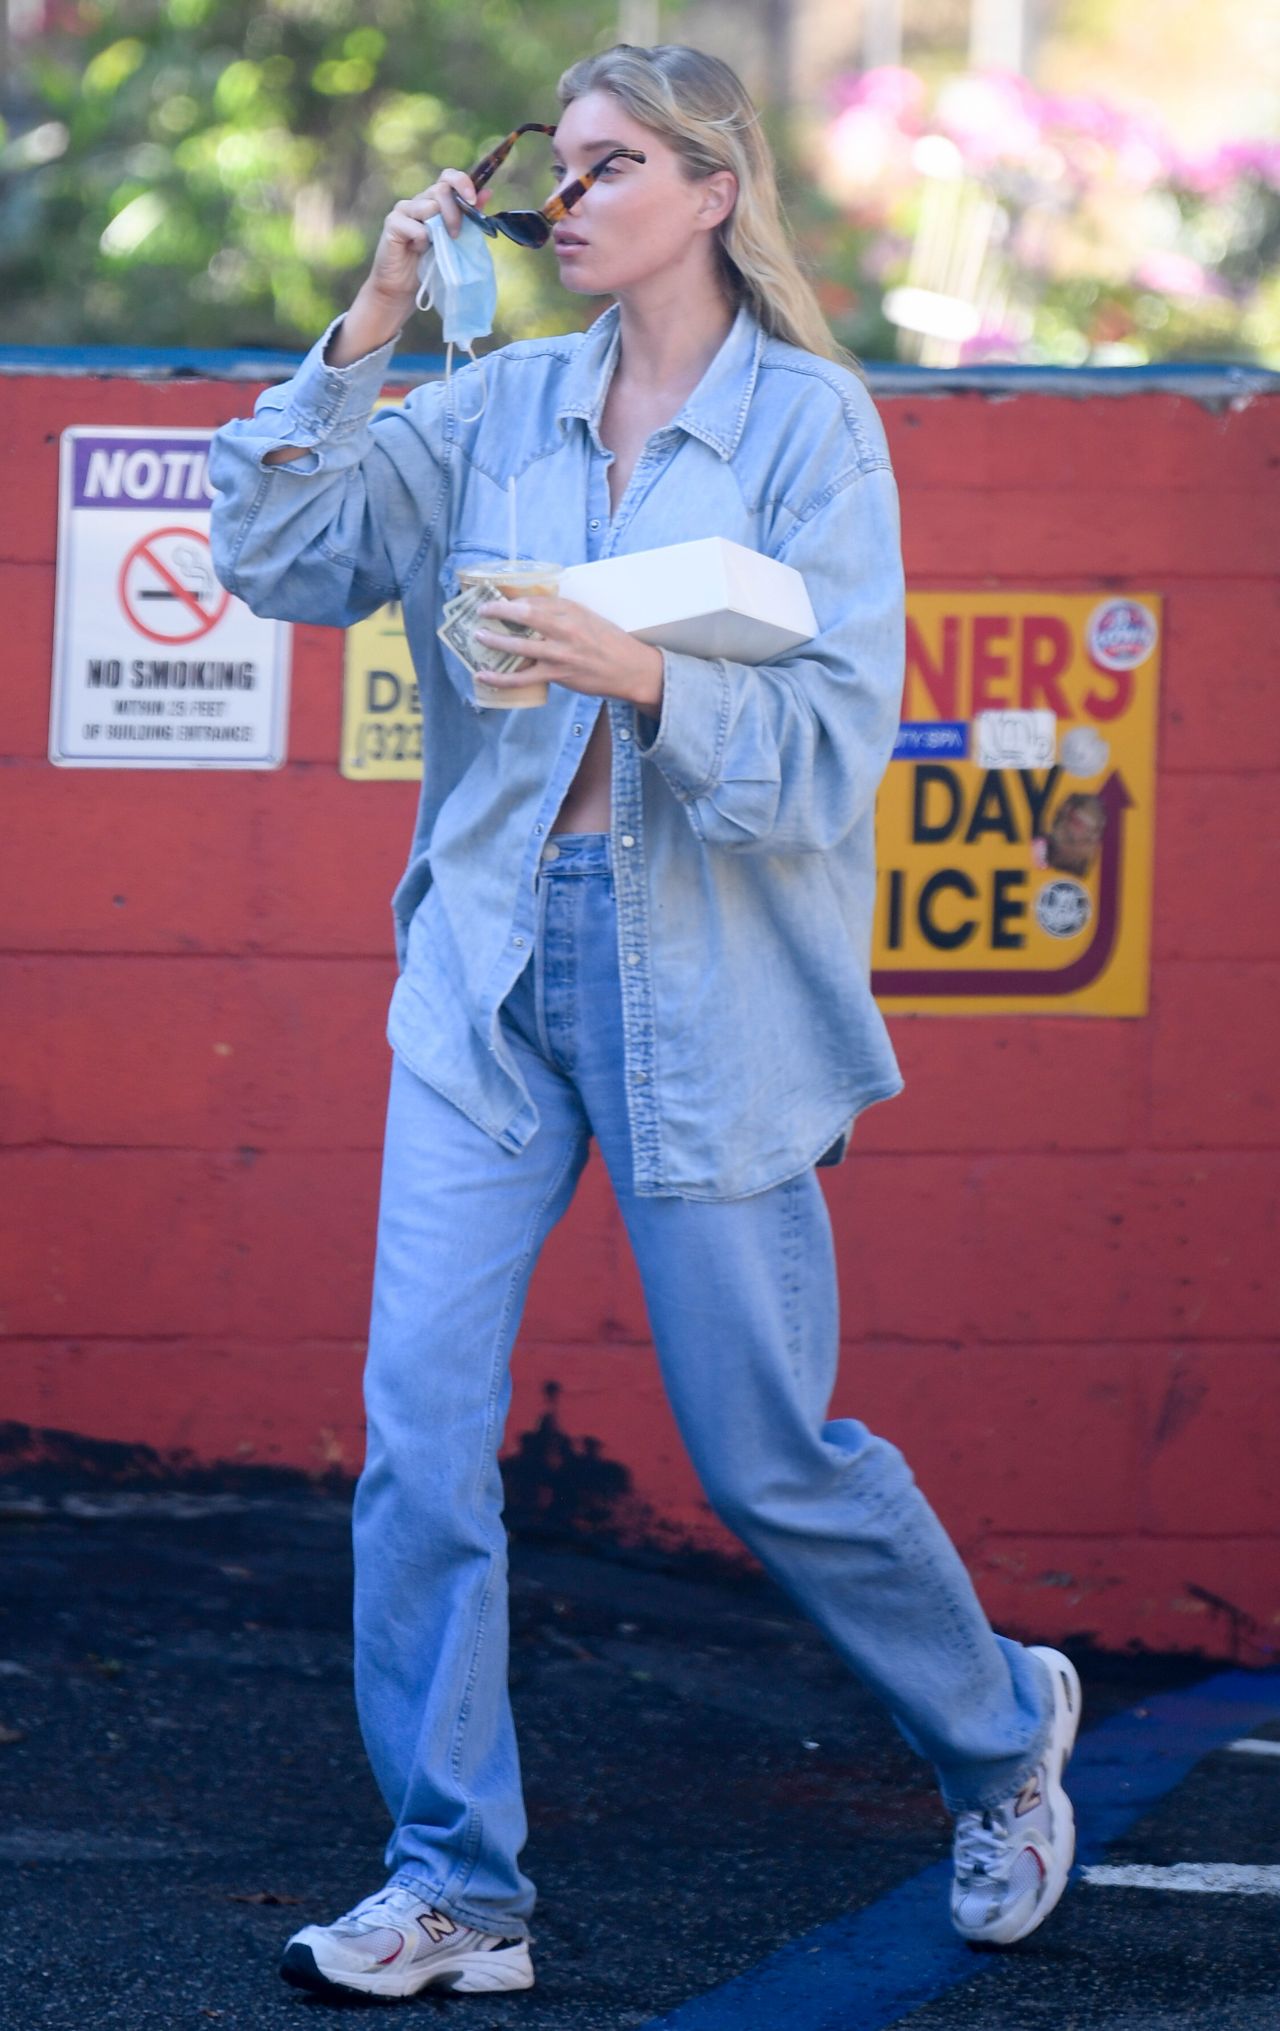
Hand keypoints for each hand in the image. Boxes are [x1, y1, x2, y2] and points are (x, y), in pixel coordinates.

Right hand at [366, 168, 482, 316]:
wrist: (404, 287)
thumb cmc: (431, 263)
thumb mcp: (456, 238)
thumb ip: (469, 216)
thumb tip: (488, 193)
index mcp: (435, 200)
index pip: (448, 176)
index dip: (462, 183)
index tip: (472, 200)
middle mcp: (419, 200)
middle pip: (441, 190)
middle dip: (454, 213)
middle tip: (455, 236)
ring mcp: (404, 209)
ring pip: (428, 206)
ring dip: (438, 230)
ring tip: (433, 246)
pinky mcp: (392, 224)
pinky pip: (415, 226)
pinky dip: (420, 241)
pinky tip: (416, 250)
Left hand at [473, 594, 664, 710]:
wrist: (630, 669)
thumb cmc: (609, 642)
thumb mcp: (588, 617)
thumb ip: (562, 612)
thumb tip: (530, 608)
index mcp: (573, 611)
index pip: (536, 600)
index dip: (513, 599)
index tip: (497, 599)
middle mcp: (566, 630)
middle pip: (524, 616)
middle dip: (498, 612)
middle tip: (481, 612)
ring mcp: (561, 654)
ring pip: (519, 647)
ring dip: (494, 642)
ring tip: (478, 637)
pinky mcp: (558, 676)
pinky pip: (523, 677)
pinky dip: (500, 678)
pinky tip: (483, 675)